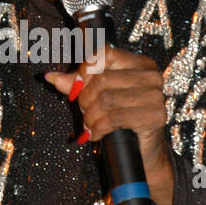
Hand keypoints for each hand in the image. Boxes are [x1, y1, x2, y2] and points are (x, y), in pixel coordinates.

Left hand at [44, 46, 168, 168]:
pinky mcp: (155, 116)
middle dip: (85, 98)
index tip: (75, 88)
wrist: (142, 150)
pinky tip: (94, 134)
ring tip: (88, 124)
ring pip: (107, 99)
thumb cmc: (121, 120)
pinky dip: (99, 128)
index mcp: (139, 63)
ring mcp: (155, 95)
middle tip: (82, 111)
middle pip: (103, 79)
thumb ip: (76, 84)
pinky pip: (116, 118)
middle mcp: (150, 76)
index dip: (85, 70)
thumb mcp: (97, 97)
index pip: (105, 54)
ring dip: (90, 116)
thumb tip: (50, 76)